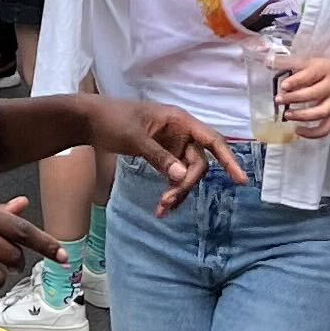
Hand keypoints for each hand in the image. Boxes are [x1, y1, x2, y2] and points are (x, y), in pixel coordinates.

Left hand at [80, 100, 247, 201]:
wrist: (89, 120)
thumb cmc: (113, 120)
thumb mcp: (135, 138)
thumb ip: (159, 157)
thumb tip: (182, 176)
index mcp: (179, 120)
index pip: (212, 140)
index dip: (229, 159)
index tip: (240, 180)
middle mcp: (180, 132)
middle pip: (198, 162)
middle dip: (187, 185)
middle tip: (168, 202)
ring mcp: (171, 144)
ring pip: (186, 172)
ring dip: (178, 191)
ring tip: (162, 210)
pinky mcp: (161, 155)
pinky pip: (174, 175)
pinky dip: (170, 189)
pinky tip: (163, 206)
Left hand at [269, 56, 329, 139]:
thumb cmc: (329, 70)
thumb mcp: (313, 62)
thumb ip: (290, 62)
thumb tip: (267, 62)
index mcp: (325, 69)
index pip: (311, 74)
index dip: (297, 81)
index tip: (283, 85)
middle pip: (314, 94)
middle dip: (295, 98)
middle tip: (279, 100)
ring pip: (321, 113)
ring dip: (302, 116)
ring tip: (287, 115)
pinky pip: (326, 128)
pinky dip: (312, 133)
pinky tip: (298, 131)